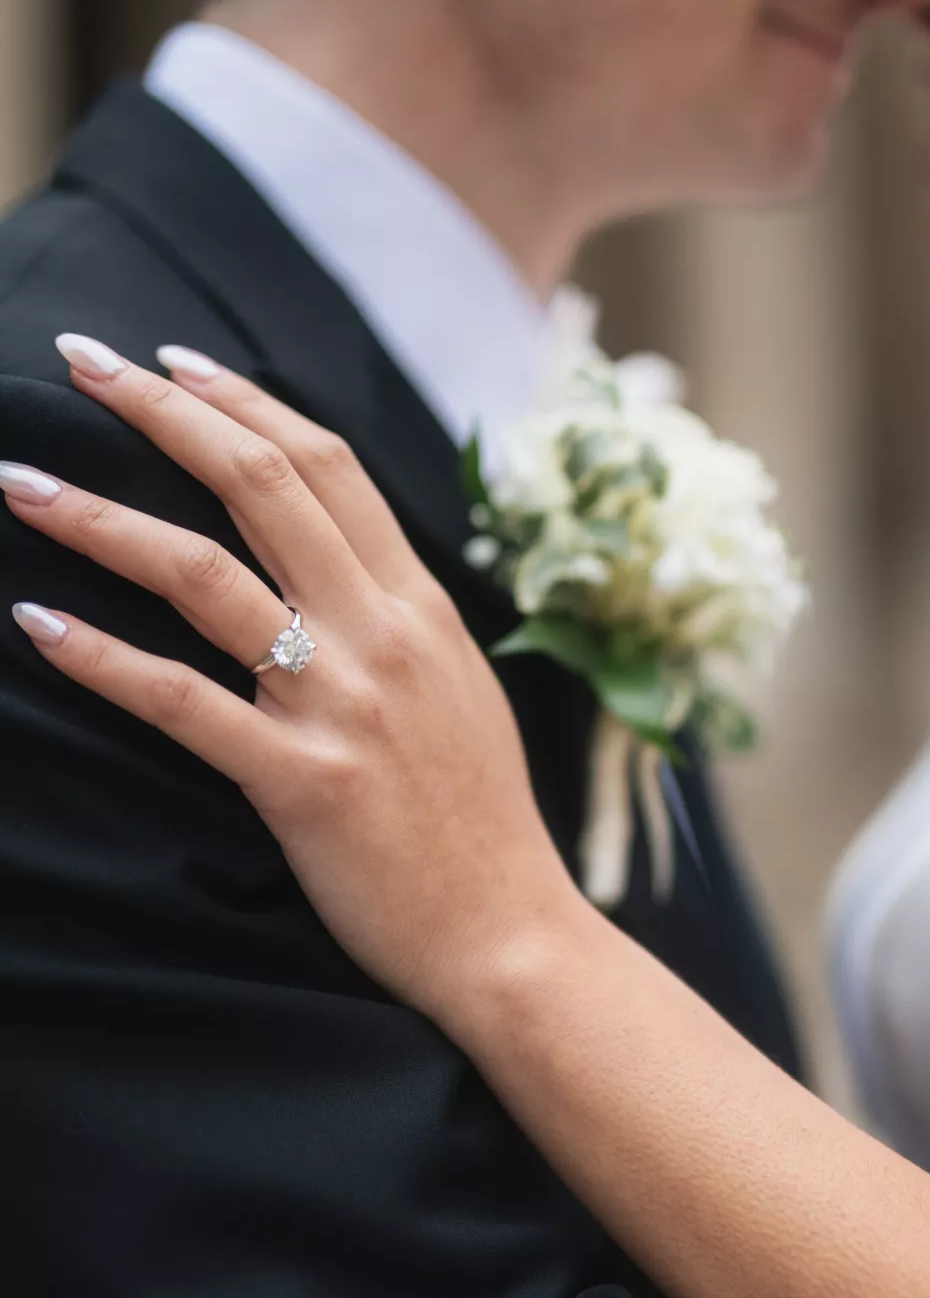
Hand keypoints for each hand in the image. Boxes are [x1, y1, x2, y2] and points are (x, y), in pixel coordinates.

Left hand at [5, 338, 582, 1022]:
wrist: (512, 937)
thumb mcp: (464, 696)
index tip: (171, 364)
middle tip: (80, 360)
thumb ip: (404, 625)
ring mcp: (343, 707)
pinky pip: (181, 703)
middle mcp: (383, 637)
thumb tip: (345, 572)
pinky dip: (101, 657)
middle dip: (160, 409)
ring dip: (99, 517)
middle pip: (261, 484)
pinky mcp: (301, 782)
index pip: (327, 465)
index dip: (241, 402)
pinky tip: (39, 623)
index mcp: (423, 608)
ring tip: (21, 480)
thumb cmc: (482, 828)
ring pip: (205, 576)